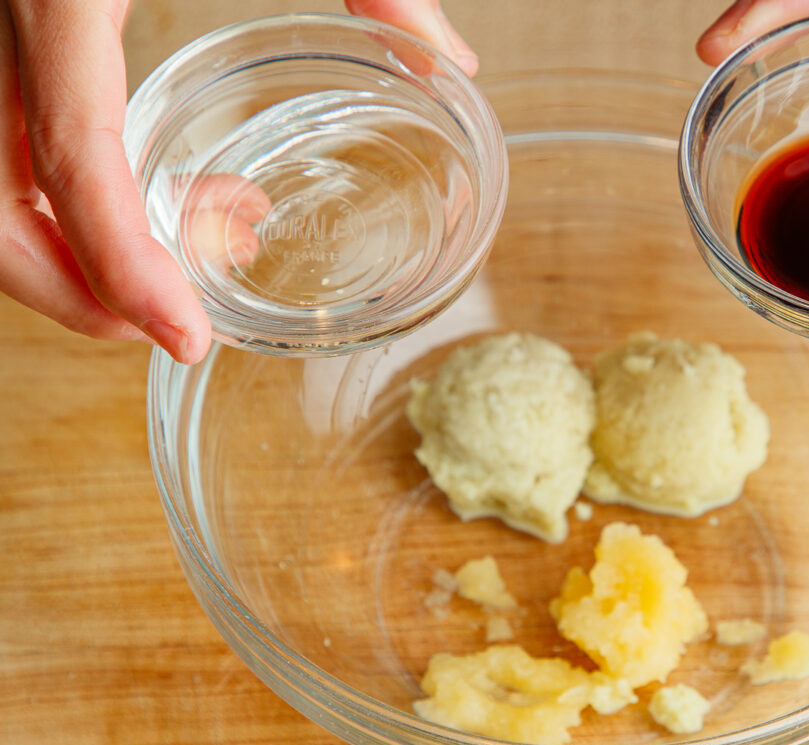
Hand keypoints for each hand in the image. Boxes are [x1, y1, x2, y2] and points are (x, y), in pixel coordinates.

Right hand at [0, 0, 473, 365]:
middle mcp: (1, 13)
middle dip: (80, 290)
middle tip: (182, 321)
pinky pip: (5, 138)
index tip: (187, 339)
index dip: (124, 269)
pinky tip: (165, 183)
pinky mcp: (8, 24)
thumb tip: (455, 65)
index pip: (73, 162)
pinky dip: (66, 194)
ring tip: (199, 242)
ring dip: (75, 251)